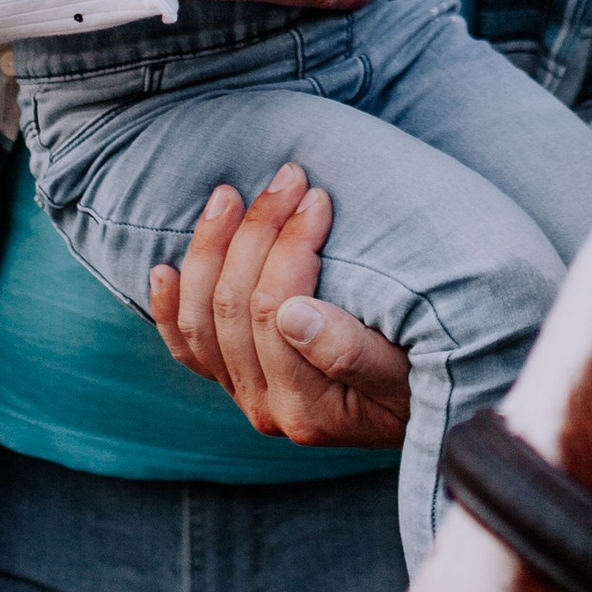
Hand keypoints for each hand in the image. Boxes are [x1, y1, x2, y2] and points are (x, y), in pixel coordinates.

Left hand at [146, 165, 412, 446]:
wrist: (427, 413)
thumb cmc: (424, 382)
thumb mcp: (405, 369)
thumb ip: (350, 350)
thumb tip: (293, 315)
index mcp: (306, 407)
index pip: (275, 310)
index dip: (290, 244)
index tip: (318, 197)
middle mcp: (266, 408)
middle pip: (234, 307)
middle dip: (256, 231)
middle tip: (286, 178)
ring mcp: (245, 396)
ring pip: (200, 319)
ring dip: (210, 250)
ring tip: (229, 196)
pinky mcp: (236, 384)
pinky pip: (188, 347)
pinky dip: (169, 308)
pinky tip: (163, 269)